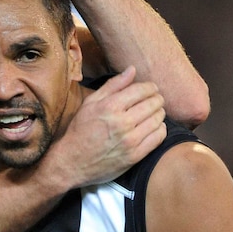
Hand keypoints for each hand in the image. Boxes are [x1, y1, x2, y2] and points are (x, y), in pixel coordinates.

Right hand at [40, 66, 165, 188]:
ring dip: (159, 113)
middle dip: (156, 98)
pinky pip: (159, 137)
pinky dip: (160, 129)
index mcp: (110, 106)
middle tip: (154, 100)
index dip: (150, 87)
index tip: (150, 88)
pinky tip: (153, 127)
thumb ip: (113, 85)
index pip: (142, 90)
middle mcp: (122, 123)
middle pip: (154, 103)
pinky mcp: (135, 155)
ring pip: (158, 119)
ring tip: (152, 113)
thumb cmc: (81, 129)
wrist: (72, 162)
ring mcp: (130, 141)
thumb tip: (132, 69)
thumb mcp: (90, 103)